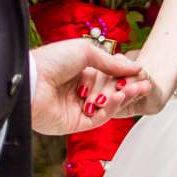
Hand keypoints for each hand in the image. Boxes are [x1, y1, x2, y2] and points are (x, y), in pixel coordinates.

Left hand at [31, 38, 149, 135]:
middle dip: (128, 88)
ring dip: (122, 98)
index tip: (141, 73)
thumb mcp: (85, 52)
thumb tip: (135, 67)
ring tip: (136, 89)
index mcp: (77, 73)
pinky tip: (120, 96)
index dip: (124, 76)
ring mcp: (76, 109)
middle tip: (145, 84)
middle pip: (109, 93)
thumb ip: (111, 62)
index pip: (107, 77)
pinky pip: (98, 118)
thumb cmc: (51, 60)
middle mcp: (77, 91)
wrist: (31, 80)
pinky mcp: (74, 124)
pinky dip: (111, 108)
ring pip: (106, 106)